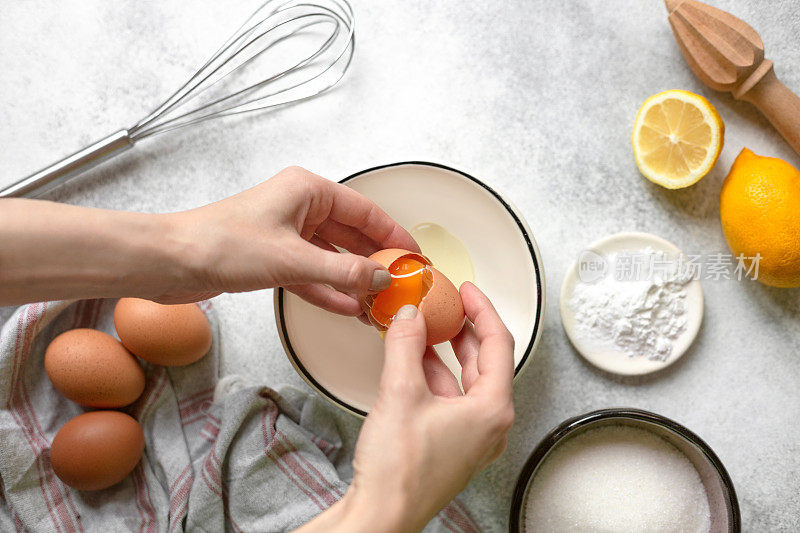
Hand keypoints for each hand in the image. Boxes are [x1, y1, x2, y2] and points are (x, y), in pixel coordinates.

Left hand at [164, 166, 418, 309]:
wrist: (171, 262)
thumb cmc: (222, 243)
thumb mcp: (293, 260)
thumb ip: (343, 271)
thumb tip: (382, 277)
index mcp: (307, 190)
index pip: (364, 211)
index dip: (392, 234)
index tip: (414, 255)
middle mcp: (299, 207)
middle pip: (350, 234)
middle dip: (374, 259)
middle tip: (400, 282)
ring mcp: (285, 233)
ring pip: (332, 256)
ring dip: (353, 279)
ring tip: (379, 301)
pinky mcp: (272, 258)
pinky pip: (311, 274)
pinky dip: (329, 289)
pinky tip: (348, 307)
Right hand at [297, 282, 514, 531]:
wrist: (381, 515)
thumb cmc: (399, 470)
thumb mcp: (401, 392)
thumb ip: (407, 344)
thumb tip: (411, 316)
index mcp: (492, 409)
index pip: (498, 343)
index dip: (483, 310)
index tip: (468, 291)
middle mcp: (489, 425)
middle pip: (485, 362)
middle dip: (465, 330)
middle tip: (449, 306)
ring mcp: (472, 438)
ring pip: (466, 382)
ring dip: (447, 353)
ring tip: (427, 328)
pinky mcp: (452, 446)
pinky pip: (451, 400)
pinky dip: (436, 377)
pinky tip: (414, 362)